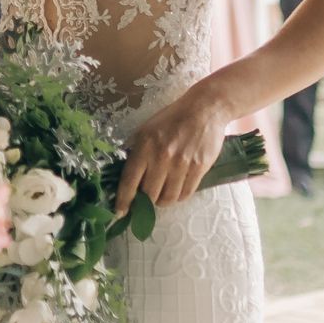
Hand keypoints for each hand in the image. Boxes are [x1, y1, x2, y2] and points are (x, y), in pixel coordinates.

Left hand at [115, 79, 233, 214]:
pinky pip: (185, 193)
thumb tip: (127, 178)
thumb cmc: (172, 119)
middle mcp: (162, 157)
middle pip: (149, 194)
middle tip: (147, 197)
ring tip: (163, 194)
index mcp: (145, 146)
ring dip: (163, 201)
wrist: (204, 110)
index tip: (120, 212)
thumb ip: (137, 152)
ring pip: (168, 198)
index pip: (129, 181)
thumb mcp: (147, 130)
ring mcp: (181, 164)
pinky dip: (179, 197)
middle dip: (145, 200)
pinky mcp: (198, 168)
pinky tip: (177, 190)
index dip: (124, 200)